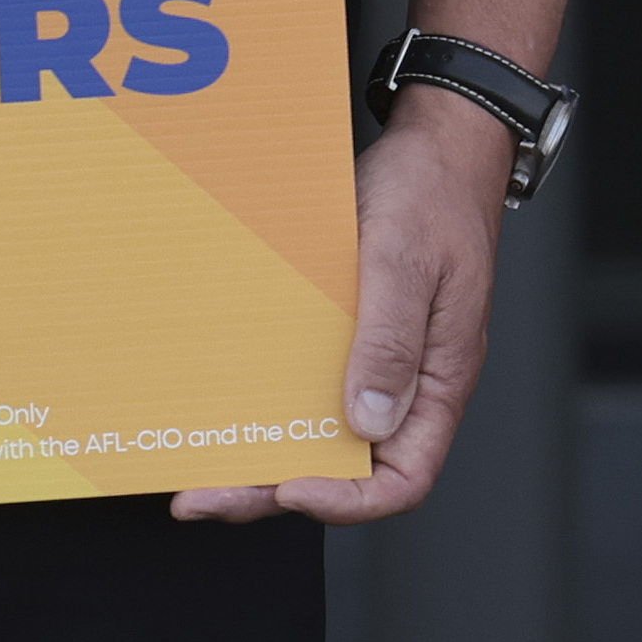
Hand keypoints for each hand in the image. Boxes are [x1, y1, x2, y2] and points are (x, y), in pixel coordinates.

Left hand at [171, 94, 511, 524]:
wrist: (437, 140)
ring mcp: (380, 358)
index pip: (404, 477)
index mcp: (440, 377)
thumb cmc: (434, 193)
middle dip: (274, 490)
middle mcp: (410, 381)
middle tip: (204, 496)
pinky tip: (230, 405)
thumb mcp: (406, 262)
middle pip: (349, 469)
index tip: (289, 485)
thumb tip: (367, 422)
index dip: (347, 500)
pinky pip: (311, 387)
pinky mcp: (352, 334)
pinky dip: (271, 406)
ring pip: (323, 434)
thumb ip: (391, 341)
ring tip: (201, 471)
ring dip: (265, 456)